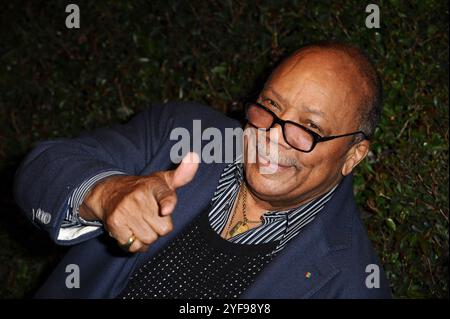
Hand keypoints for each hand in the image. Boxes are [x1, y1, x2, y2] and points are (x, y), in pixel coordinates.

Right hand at [79, 152, 198, 252]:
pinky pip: (134, 245)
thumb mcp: (163, 180)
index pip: (164, 195)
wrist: (109, 193)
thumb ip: (183, 174)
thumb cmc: (144, 189)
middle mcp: (139, 196)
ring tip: (140, 223)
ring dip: (147, 237)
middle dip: (159, 228)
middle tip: (151, 217)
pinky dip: (134, 243)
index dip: (167, 203)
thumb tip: (194, 155)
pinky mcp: (115, 223)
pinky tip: (131, 230)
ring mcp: (125, 210)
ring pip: (149, 239)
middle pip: (163, 229)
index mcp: (154, 185)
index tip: (166, 210)